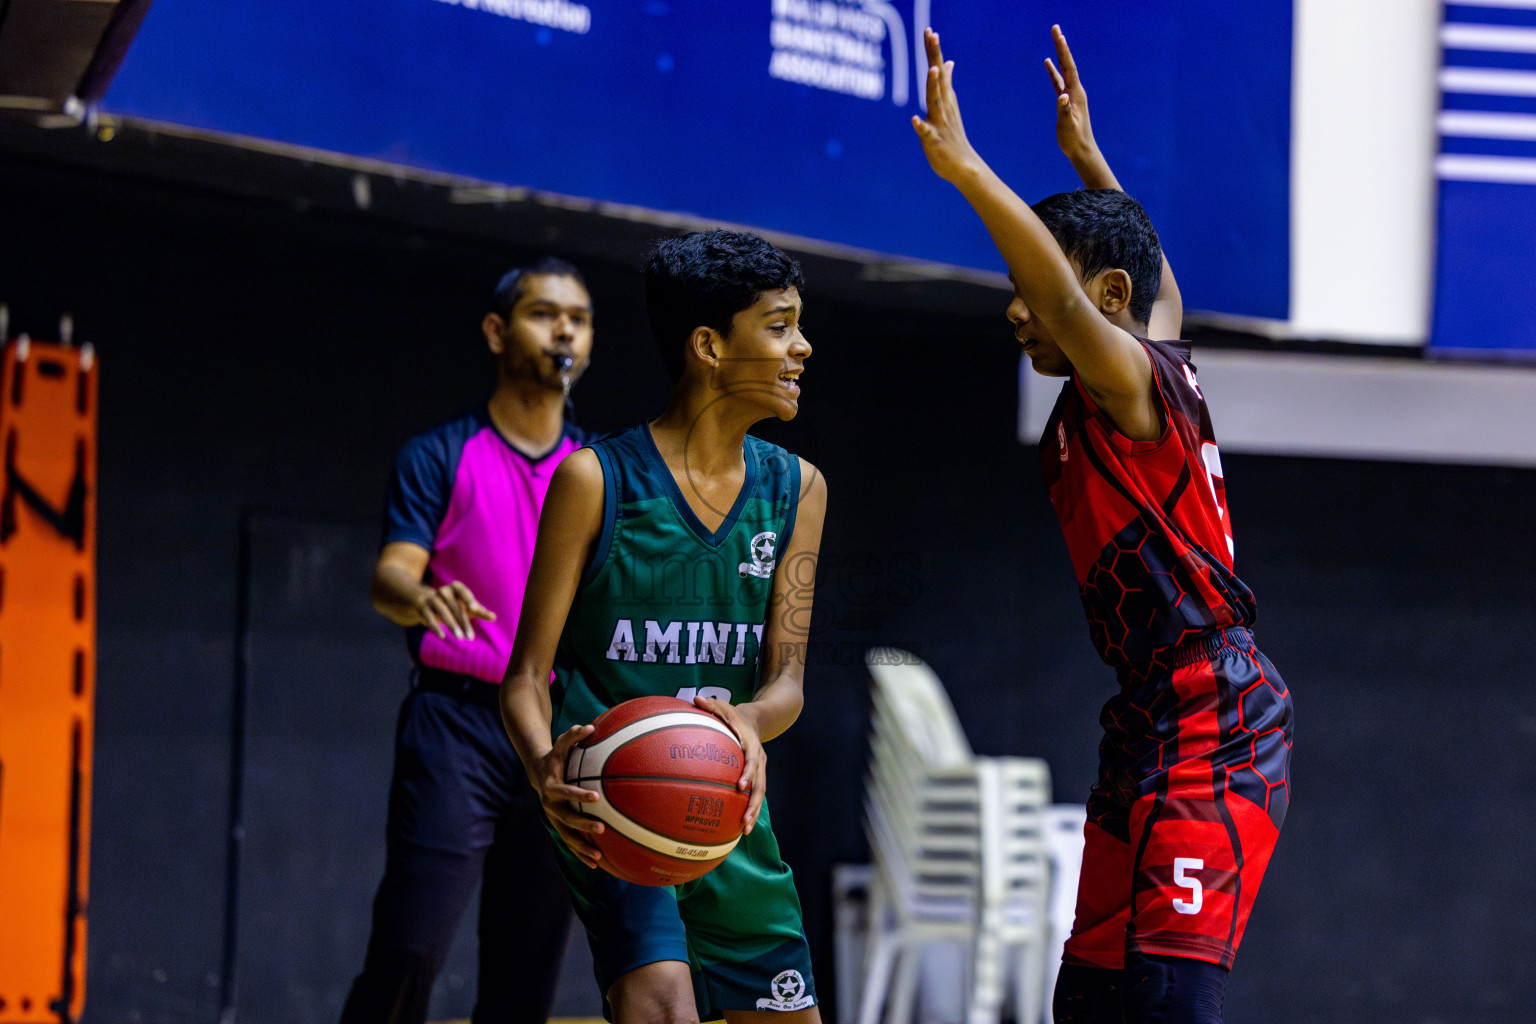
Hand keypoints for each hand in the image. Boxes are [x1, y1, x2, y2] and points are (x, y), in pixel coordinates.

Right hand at [414, 580, 495, 639]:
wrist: (424, 600)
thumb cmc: (453, 604)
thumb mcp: (466, 606)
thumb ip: (480, 611)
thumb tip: (493, 617)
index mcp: (455, 588)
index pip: (462, 590)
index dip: (468, 598)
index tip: (475, 608)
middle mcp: (443, 591)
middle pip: (454, 606)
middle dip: (463, 622)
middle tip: (470, 637)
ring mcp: (431, 599)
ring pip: (442, 611)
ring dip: (451, 624)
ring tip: (460, 637)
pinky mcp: (422, 608)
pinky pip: (429, 616)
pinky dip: (435, 626)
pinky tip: (443, 636)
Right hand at [530, 723, 605, 867]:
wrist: (538, 772)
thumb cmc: (555, 756)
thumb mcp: (561, 744)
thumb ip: (573, 735)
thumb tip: (590, 726)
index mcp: (552, 786)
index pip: (565, 792)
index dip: (579, 795)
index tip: (596, 798)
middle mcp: (550, 805)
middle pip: (566, 819)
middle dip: (582, 826)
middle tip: (602, 829)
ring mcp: (553, 818)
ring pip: (567, 836)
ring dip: (581, 847)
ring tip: (598, 857)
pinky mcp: (559, 826)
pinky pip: (570, 842)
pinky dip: (580, 854)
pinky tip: (595, 865)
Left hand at [694, 696, 765, 834]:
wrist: (755, 720)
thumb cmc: (733, 715)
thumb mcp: (724, 706)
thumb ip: (711, 705)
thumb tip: (695, 698)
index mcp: (752, 744)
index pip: (753, 761)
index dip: (749, 774)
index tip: (741, 786)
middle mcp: (760, 759)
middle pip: (761, 785)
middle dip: (754, 804)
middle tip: (744, 820)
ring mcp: (760, 770)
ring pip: (760, 794)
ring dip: (754, 812)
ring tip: (744, 830)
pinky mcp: (757, 777)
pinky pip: (755, 795)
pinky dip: (750, 810)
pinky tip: (739, 827)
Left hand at [911, 28, 981, 183]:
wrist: (964, 166)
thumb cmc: (952, 135)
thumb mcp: (948, 105)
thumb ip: (945, 82)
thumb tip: (947, 62)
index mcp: (944, 98)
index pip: (937, 70)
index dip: (933, 51)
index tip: (930, 30)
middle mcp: (943, 107)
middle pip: (937, 78)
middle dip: (934, 57)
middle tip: (932, 36)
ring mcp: (940, 124)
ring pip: (935, 102)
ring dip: (934, 86)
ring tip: (932, 69)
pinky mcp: (935, 142)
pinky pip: (927, 134)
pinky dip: (921, 127)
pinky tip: (914, 120)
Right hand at [1045, 24, 1097, 163]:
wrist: (1081, 149)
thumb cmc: (1074, 139)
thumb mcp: (1067, 126)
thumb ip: (1064, 111)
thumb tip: (1062, 96)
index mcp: (1076, 93)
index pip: (1069, 67)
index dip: (1063, 50)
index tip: (1059, 35)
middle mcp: (1075, 90)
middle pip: (1067, 63)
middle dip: (1061, 45)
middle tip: (1056, 28)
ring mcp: (1071, 94)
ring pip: (1063, 70)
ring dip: (1059, 54)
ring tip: (1055, 39)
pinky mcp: (1066, 100)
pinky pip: (1058, 81)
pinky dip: (1053, 71)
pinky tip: (1048, 63)